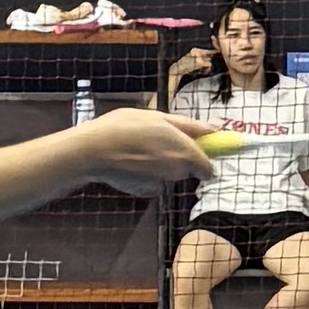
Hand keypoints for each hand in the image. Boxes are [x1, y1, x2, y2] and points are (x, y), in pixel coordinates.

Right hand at [85, 110, 219, 193]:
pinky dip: (145, 174)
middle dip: (177, 158)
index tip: (194, 150)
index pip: (207, 168)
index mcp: (185, 152)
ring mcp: (161, 183)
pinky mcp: (144, 191)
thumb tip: (213, 130)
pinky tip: (130, 162)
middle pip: (186, 169)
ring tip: (138, 148)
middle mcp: (177, 172)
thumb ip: (189, 126)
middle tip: (156, 140)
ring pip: (168, 174)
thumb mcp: (159, 117)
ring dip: (160, 164)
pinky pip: (152, 182)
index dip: (203, 159)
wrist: (94, 150)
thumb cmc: (126, 126)